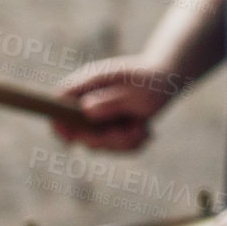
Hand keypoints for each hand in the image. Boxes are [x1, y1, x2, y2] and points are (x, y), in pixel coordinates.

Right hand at [54, 55, 180, 150]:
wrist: (168, 79)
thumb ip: (112, 102)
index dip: (59, 123)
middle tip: (133, 130)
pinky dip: (131, 142)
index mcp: (88, 83)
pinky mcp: (109, 126)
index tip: (70, 140)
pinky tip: (144, 130)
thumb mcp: (136, 93)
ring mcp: (97, 114)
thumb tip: (86, 110)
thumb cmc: (151, 82)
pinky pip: (114, 146)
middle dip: (107, 139)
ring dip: (124, 141)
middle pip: (79, 132)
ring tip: (143, 127)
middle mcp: (88, 99)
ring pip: (99, 143)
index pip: (58, 102)